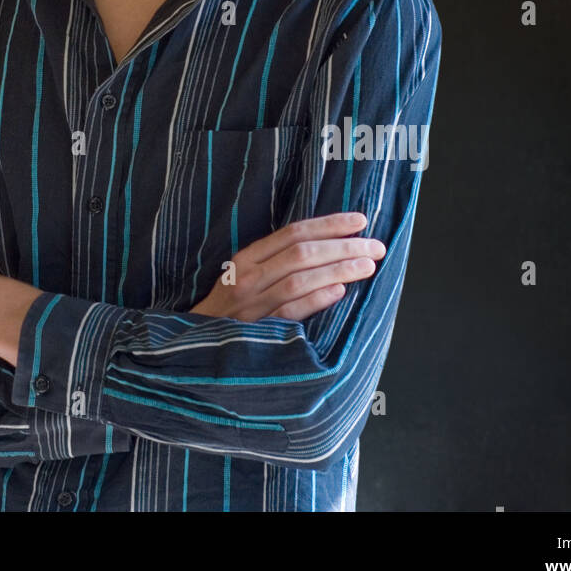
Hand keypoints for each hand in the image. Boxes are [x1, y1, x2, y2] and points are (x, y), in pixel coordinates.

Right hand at [189, 212, 384, 322]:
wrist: (195, 350)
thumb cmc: (227, 312)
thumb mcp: (243, 278)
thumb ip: (275, 264)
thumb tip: (325, 250)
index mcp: (245, 259)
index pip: (293, 233)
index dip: (328, 224)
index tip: (360, 220)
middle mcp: (247, 278)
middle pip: (301, 253)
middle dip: (343, 246)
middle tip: (375, 245)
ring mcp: (251, 306)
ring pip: (299, 279)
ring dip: (337, 269)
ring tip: (367, 265)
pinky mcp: (257, 334)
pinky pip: (289, 313)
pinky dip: (315, 300)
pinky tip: (340, 292)